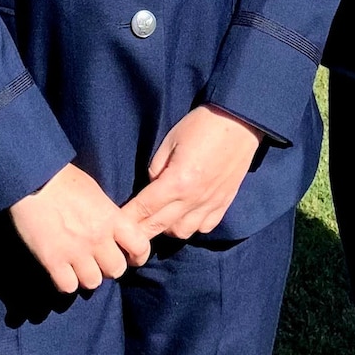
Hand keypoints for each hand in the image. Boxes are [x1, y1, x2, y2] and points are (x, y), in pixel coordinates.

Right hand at [10, 163, 149, 294]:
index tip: (128, 255)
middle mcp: (98, 238)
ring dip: (86, 276)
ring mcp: (75, 252)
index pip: (140, 247)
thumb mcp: (95, 193)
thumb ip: (108, 215)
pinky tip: (61, 271)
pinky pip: (68, 287)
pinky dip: (65, 282)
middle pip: (116, 270)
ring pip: (93, 282)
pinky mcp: (53, 261)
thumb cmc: (63, 179)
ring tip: (77, 265)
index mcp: (112, 218)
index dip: (137, 255)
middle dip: (108, 267)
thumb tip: (113, 231)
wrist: (32, 179)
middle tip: (98, 259)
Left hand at [122, 105, 263, 240]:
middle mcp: (193, 199)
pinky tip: (185, 215)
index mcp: (177, 181)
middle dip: (140, 232)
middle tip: (127, 233)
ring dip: (166, 229)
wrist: (240, 121)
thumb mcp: (170, 140)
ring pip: (181, 233)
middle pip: (159, 227)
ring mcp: (210, 204)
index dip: (127, 219)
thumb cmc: (201, 125)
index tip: (114, 226)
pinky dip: (191, 226)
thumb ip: (157, 168)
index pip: (144, 208)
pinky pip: (204, 228)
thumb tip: (151, 186)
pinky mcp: (224, 203)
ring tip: (159, 219)